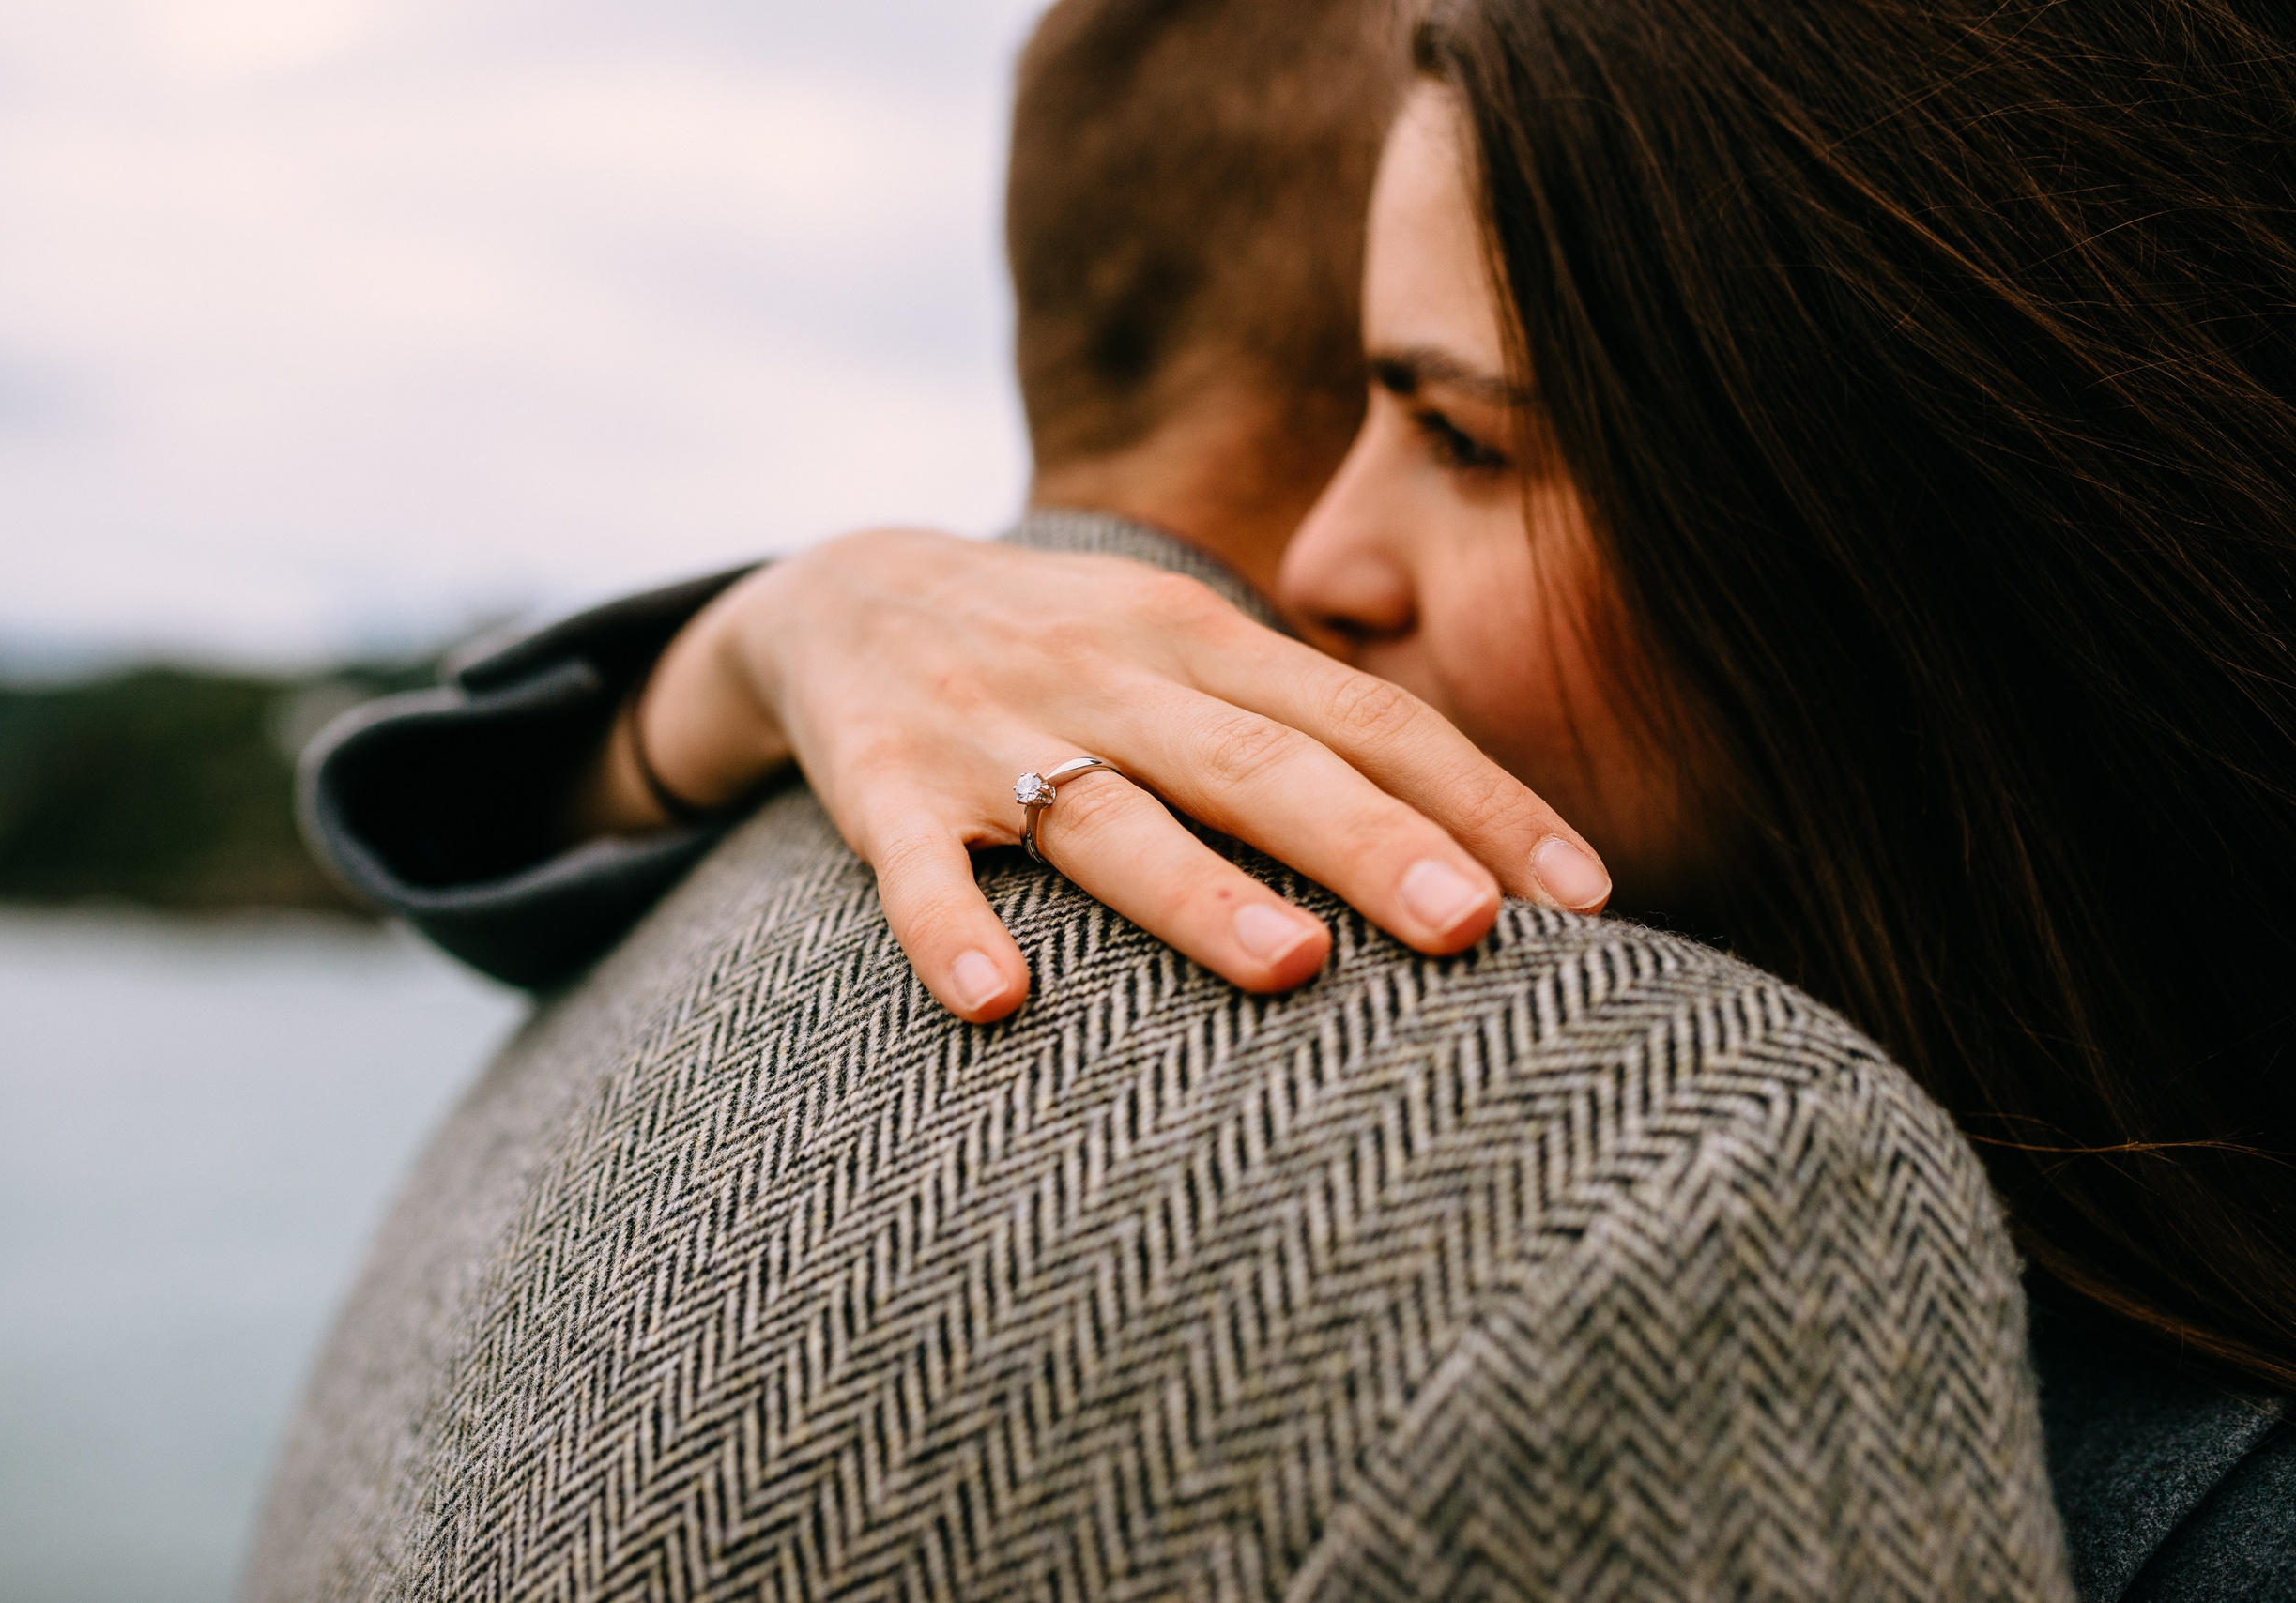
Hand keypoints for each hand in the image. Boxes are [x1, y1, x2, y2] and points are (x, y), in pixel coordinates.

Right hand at [581, 529, 1611, 1021]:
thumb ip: (1302, 723)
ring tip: (1292, 968)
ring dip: (1198, 892)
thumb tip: (1477, 844)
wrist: (845, 588)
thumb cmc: (1063, 646)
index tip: (1582, 895)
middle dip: (1372, 843)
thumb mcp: (1183, 648)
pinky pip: (920, 866)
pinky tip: (998, 1003)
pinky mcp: (885, 788)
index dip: (1478, 797)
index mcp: (1202, 639)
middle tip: (1474, 927)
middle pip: (1259, 762)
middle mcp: (1113, 675)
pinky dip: (952, 928)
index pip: (1365, 716)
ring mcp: (995, 731)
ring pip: (1108, 816)